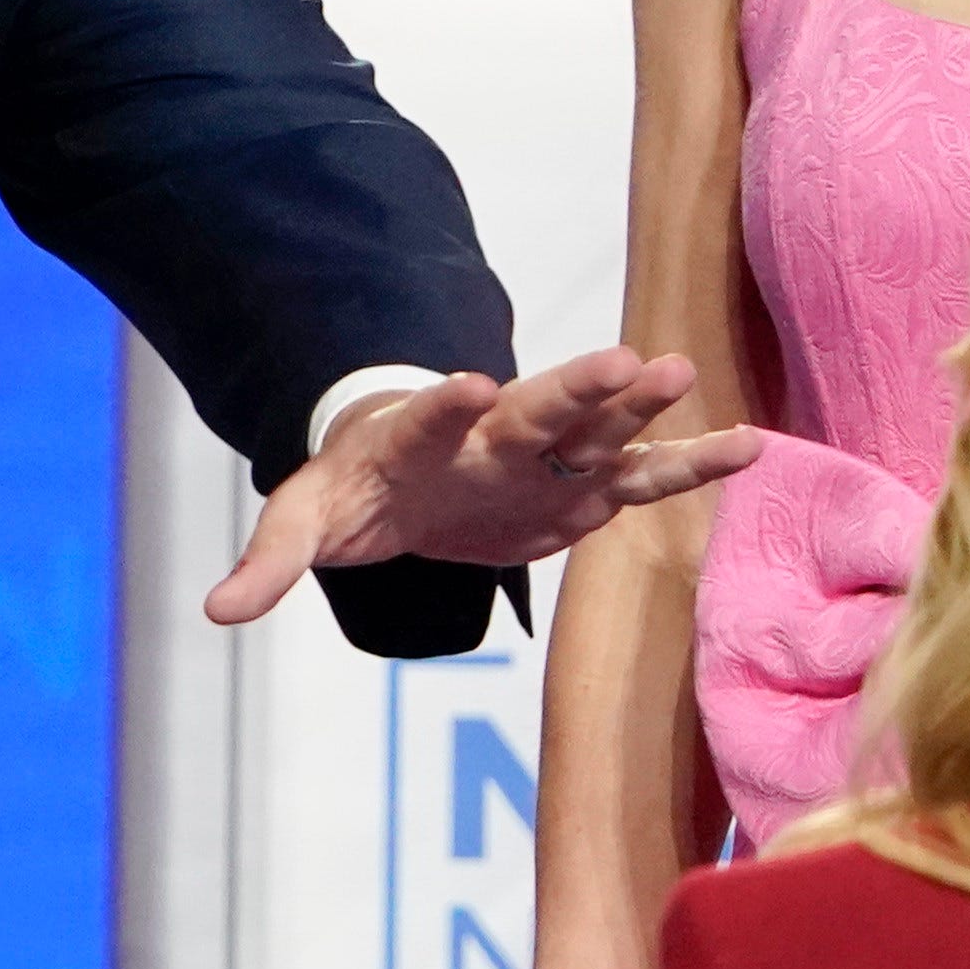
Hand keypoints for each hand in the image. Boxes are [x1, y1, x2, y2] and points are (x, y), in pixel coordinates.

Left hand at [203, 348, 759, 627]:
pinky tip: (750, 446)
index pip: (430, 416)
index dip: (445, 403)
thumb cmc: (354, 492)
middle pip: (536, 408)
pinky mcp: (580, 489)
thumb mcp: (306, 522)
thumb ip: (272, 561)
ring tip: (685, 375)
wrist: (400, 480)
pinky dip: (691, 464)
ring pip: (598, 429)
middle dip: (577, 388)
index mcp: (418, 437)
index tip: (467, 381)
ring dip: (639, 409)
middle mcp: (492, 435)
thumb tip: (219, 610)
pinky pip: (644, 475)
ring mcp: (544, 458)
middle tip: (627, 359)